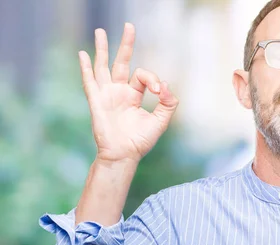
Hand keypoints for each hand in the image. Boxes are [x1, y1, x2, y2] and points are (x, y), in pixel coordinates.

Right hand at [79, 23, 178, 164]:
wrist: (124, 155)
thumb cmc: (140, 141)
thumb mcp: (160, 121)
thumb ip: (168, 104)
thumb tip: (167, 86)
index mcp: (133, 96)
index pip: (143, 76)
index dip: (154, 79)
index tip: (160, 92)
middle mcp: (119, 92)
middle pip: (122, 62)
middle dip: (126, 44)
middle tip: (130, 26)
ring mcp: (106, 95)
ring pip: (103, 66)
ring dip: (102, 49)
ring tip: (100, 31)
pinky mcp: (97, 101)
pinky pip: (90, 82)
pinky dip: (86, 68)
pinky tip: (83, 54)